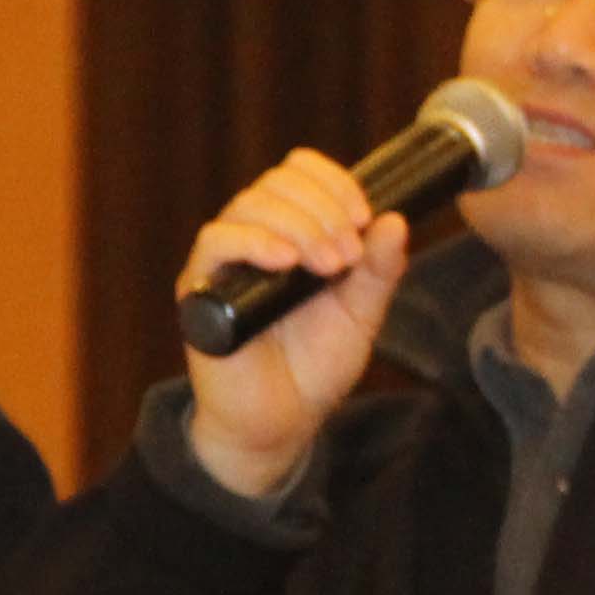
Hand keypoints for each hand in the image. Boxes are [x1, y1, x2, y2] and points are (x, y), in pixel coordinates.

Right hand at [177, 150, 410, 501]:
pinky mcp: (199, 288)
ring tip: (328, 266)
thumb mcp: (362, 314)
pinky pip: (216, 241)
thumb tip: (395, 219)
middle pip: (278, 182)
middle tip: (348, 255)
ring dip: (299, 225)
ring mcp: (226, 261)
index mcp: (294, 231)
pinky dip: (254, 242)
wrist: (282, 422)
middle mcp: (256, 237)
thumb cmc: (315, 366)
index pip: (301, 172)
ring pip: (249, 204)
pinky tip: (285, 261)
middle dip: (323, 210)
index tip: (364, 215)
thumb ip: (380, 270)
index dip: (333, 181)